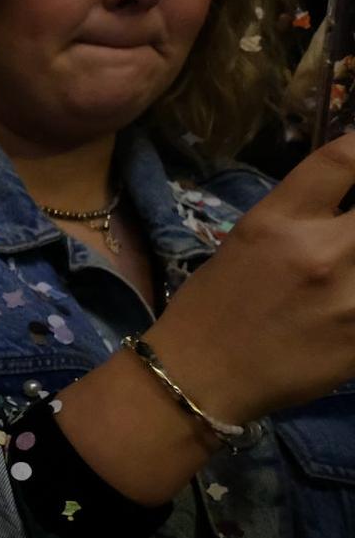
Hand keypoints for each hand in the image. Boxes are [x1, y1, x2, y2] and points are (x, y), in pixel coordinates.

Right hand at [146, 133, 354, 424]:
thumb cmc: (212, 305)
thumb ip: (304, 216)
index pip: (344, 159)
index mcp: (277, 222)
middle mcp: (320, 252)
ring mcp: (349, 299)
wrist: (199, 378)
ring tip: (351, 264)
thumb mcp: (247, 241)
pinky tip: (350, 301)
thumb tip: (349, 198)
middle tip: (353, 229)